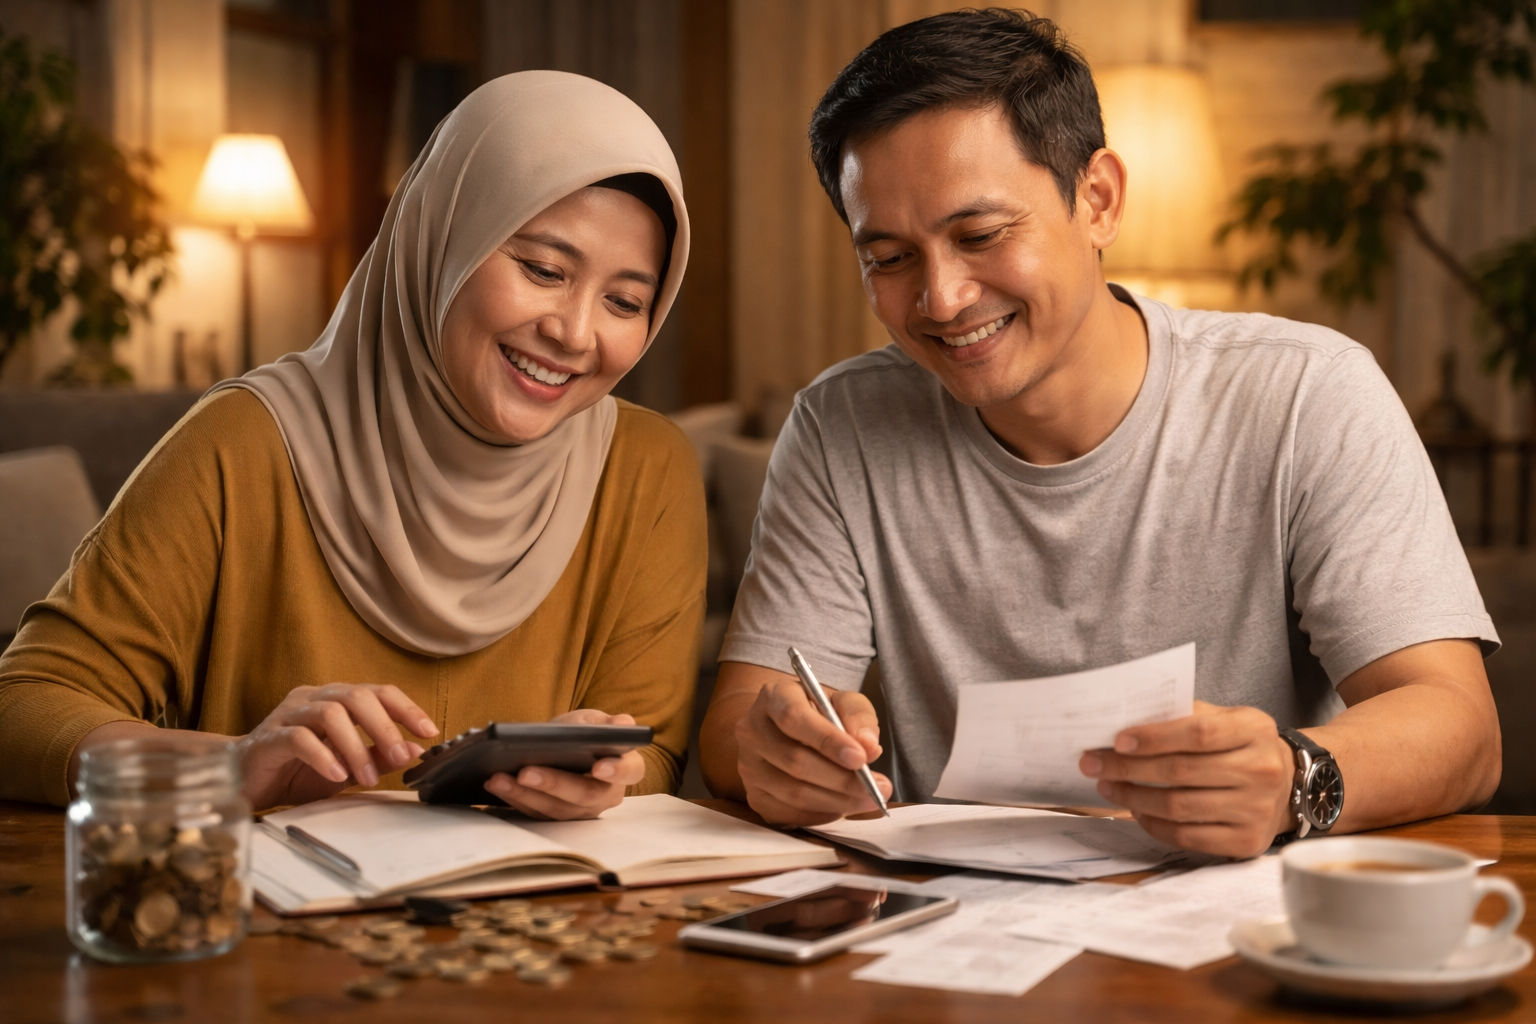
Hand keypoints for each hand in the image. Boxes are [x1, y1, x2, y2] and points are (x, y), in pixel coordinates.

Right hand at [237, 683, 437, 809]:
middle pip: (356, 696)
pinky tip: (336, 776)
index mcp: (336, 700)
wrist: (244, 782)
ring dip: (355, 747)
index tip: (429, 731)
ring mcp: (289, 714)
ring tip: (367, 778)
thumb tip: (416, 750)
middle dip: (384, 727)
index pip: (378, 692)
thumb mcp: (346, 769)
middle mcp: (314, 699)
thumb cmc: (297, 772)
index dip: (406, 708)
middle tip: (401, 757)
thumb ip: (378, 757)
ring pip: (330, 714)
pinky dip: (323, 756)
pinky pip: (299, 737)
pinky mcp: (268, 737)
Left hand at [482, 710, 645, 819]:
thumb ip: (607, 724)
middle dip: (554, 784)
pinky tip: (495, 784)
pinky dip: (514, 799)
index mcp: (625, 768)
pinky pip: (536, 814)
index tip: (599, 766)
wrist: (562, 747)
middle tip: (525, 771)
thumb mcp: (594, 721)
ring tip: (498, 778)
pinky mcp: (556, 818)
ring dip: (525, 794)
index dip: (617, 771)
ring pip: (556, 809)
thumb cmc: (583, 732)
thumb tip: (623, 726)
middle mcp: (607, 795)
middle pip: (585, 795)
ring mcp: (581, 811)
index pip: (630, 771)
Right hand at [734, 675, 891, 825]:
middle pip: (795, 760)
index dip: (827, 740)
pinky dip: (822, 814)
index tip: (860, 758)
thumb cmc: (819, 714)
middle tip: (876, 787)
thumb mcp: (843, 702)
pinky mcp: (754, 796)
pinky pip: (789, 813)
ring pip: (793, 792)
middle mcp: (752, 730)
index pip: (793, 718)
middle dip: (841, 779)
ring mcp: (749, 766)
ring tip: (868, 798)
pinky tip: (842, 805)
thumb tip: (868, 747)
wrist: (788, 730)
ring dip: (837, 800)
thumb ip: (858, 717)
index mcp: (773, 697)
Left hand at [1078, 700, 1293, 857]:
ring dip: (1133, 798)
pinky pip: (1187, 836)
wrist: (1288, 786)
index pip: (1198, 733)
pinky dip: (1154, 825)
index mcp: (1254, 730)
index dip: (1154, 737)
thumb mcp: (1227, 719)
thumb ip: (1185, 715)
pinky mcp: (1246, 841)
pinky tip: (1136, 811)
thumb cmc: (1241, 746)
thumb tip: (1128, 721)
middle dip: (1128, 768)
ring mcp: (1256, 810)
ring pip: (1179, 807)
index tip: (1117, 740)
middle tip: (1093, 764)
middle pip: (1181, 772)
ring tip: (1108, 787)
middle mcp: (1260, 771)